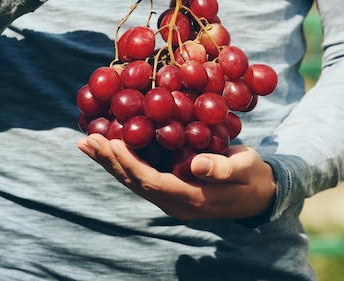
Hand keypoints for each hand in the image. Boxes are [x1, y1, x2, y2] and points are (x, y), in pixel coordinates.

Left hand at [77, 133, 276, 220]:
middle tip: (87, 141)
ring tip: (86, 144)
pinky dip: (121, 160)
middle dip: (110, 161)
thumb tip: (196, 164)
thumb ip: (223, 169)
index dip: (131, 163)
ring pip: (132, 179)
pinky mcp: (168, 186)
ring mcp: (169, 197)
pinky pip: (140, 174)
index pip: (152, 182)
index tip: (113, 142)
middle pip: (134, 182)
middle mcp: (174, 202)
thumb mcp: (245, 170)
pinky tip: (107, 146)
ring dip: (109, 161)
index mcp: (191, 199)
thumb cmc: (252, 178)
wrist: (258, 193)